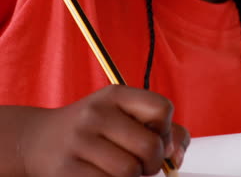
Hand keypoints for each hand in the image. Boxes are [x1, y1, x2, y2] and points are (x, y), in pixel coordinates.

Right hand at [22, 85, 189, 176]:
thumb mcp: (120, 114)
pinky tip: (104, 175)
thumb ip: (158, 127)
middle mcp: (97, 113)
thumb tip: (176, 154)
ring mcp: (81, 141)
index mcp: (114, 94)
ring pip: (131, 172)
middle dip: (153, 162)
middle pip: (151, 147)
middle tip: (141, 163)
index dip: (166, 130)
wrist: (40, 139)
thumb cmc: (92, 129)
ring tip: (119, 169)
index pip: (161, 108)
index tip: (155, 138)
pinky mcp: (69, 170)